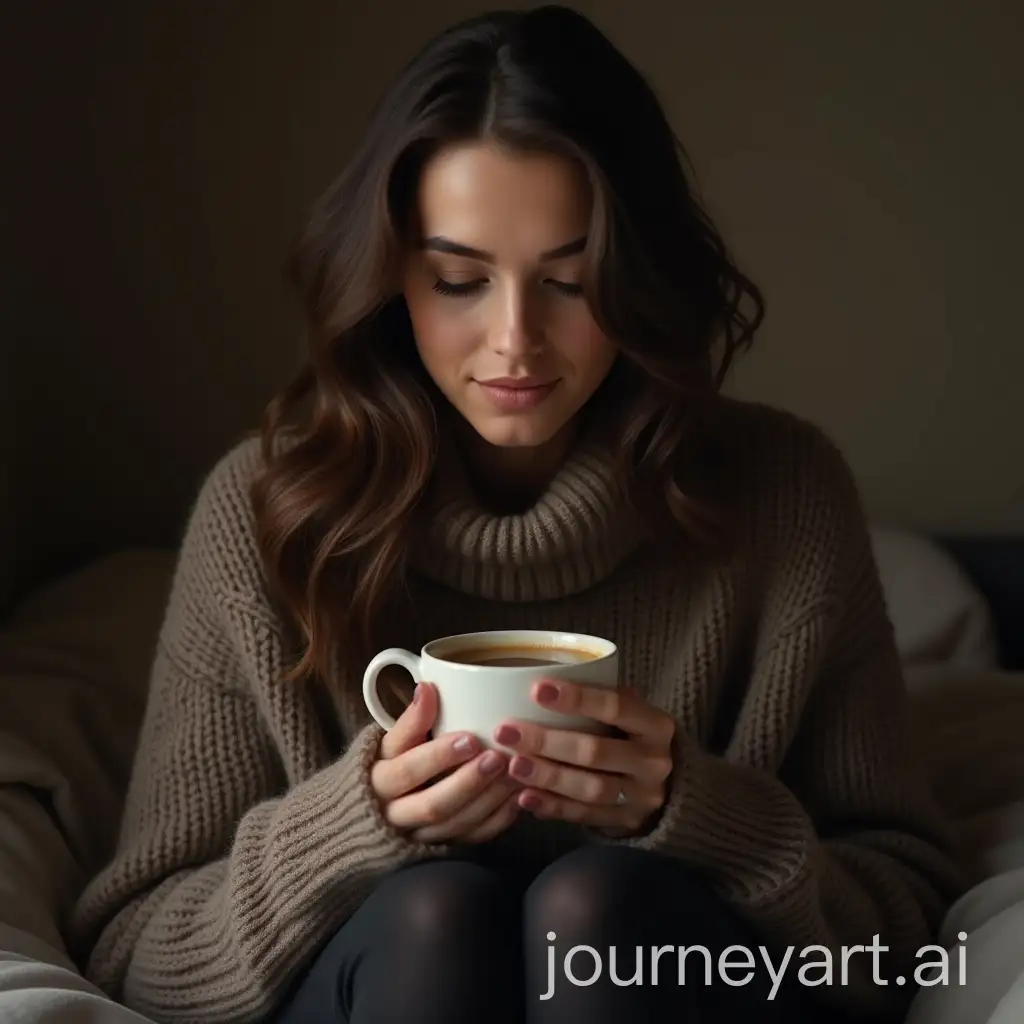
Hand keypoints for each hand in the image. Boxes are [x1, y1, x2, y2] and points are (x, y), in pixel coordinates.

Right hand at [370, 682, 520, 843]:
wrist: (374, 812)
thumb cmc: (390, 764)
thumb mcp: (391, 742)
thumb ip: (411, 719)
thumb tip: (427, 687)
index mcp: (379, 780)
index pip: (407, 771)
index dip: (438, 757)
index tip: (470, 738)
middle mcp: (396, 814)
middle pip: (433, 805)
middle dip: (468, 782)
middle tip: (497, 758)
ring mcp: (419, 835)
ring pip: (455, 824)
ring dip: (488, 800)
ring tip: (514, 774)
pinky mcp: (441, 847)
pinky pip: (471, 839)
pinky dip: (497, 820)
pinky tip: (516, 798)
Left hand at [492, 681, 674, 834]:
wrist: (665, 785)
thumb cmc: (632, 736)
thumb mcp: (629, 713)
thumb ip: (598, 697)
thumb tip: (538, 678)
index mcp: (655, 724)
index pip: (616, 706)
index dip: (577, 698)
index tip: (536, 689)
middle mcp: (653, 762)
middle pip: (596, 751)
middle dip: (548, 741)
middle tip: (507, 732)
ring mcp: (641, 797)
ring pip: (590, 789)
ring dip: (548, 776)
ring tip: (513, 765)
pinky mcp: (626, 823)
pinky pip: (584, 816)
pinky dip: (553, 806)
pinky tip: (525, 797)